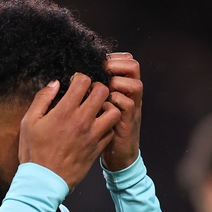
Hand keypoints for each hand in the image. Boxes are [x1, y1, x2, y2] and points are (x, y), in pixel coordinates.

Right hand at [19, 73, 120, 189]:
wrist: (44, 181)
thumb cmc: (34, 152)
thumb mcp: (29, 122)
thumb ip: (42, 99)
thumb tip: (54, 83)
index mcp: (65, 111)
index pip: (84, 82)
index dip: (80, 78)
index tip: (75, 84)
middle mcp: (82, 121)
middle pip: (103, 92)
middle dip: (97, 87)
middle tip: (89, 93)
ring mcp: (93, 135)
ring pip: (113, 111)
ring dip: (107, 106)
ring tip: (97, 109)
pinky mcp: (97, 148)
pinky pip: (111, 130)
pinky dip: (107, 125)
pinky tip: (97, 126)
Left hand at [101, 52, 141, 170]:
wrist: (116, 155)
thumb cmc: (102, 129)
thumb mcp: (99, 105)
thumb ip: (94, 89)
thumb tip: (76, 75)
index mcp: (122, 87)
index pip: (125, 61)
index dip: (114, 56)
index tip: (97, 60)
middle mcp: (130, 94)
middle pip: (133, 66)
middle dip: (117, 64)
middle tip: (101, 70)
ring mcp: (132, 107)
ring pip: (135, 84)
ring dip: (117, 83)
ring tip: (102, 88)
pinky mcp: (129, 121)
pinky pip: (127, 105)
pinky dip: (115, 102)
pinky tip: (102, 106)